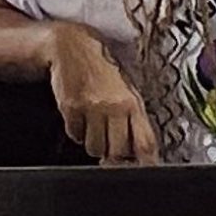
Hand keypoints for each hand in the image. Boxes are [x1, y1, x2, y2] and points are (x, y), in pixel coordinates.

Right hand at [49, 25, 158, 163]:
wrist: (73, 46)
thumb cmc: (103, 70)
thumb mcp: (126, 90)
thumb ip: (134, 120)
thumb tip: (141, 153)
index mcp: (133, 102)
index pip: (145, 142)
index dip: (145, 162)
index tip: (140, 169)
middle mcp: (114, 106)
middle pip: (117, 153)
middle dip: (113, 155)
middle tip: (110, 144)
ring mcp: (91, 107)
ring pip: (94, 149)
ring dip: (93, 143)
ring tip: (94, 126)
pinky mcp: (70, 107)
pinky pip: (75, 135)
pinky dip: (77, 132)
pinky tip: (80, 117)